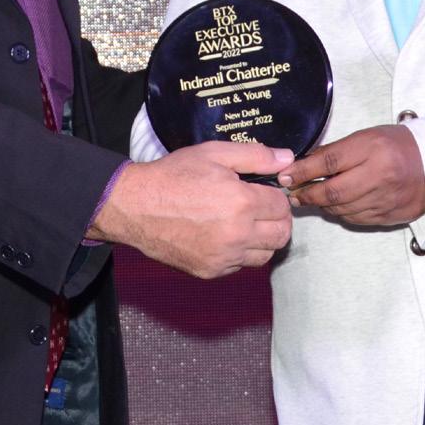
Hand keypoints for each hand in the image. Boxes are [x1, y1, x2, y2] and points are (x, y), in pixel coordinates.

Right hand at [89, 142, 293, 278]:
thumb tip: (288, 159)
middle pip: (281, 235)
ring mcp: (224, 256)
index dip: (276, 196)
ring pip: (265, 254)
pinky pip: (240, 266)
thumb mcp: (214, 154)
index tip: (264, 191)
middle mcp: (238, 234)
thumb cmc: (174, 176)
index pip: (282, 206)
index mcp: (242, 203)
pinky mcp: (211, 271)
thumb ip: (255, 156)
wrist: (136, 207)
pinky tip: (225, 235)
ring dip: (263, 239)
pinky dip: (240, 252)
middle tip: (261, 208)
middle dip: (277, 219)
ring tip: (245, 223)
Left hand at [277, 125, 424, 225]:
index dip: (303, 170)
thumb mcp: (368, 137)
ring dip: (321, 205)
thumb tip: (305, 163)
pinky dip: (340, 213)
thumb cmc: (399, 145)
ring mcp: (385, 200)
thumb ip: (338, 151)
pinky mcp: (388, 217)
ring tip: (309, 198)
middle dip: (307, 194)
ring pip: (341, 209)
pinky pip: (355, 219)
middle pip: (333, 191)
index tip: (284, 175)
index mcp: (374, 149)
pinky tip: (334, 205)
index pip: (329, 162)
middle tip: (292, 193)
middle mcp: (379, 176)